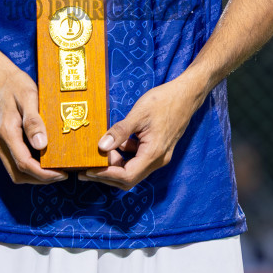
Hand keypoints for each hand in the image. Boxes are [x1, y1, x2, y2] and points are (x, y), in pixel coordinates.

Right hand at [0, 48, 65, 185]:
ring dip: (33, 174)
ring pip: (13, 169)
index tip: (62, 174)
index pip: (24, 164)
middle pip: (18, 173)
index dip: (44, 174)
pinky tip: (42, 156)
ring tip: (54, 168)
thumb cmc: (12, 82)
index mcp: (6, 132)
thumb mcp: (28, 95)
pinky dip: (27, 164)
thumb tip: (42, 146)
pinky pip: (12, 159)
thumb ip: (33, 121)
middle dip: (40, 179)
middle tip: (62, 174)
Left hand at [82, 76, 205, 190]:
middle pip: (129, 178)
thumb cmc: (164, 101)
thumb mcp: (138, 114)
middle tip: (86, 169)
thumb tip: (101, 146)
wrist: (187, 94)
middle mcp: (158, 160)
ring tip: (97, 155)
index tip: (88, 170)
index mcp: (153, 154)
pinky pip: (138, 159)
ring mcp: (159, 156)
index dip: (106, 175)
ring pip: (133, 170)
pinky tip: (115, 143)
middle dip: (107, 175)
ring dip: (115, 165)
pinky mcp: (157, 150)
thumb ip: (120, 131)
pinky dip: (124, 155)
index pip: (126, 175)